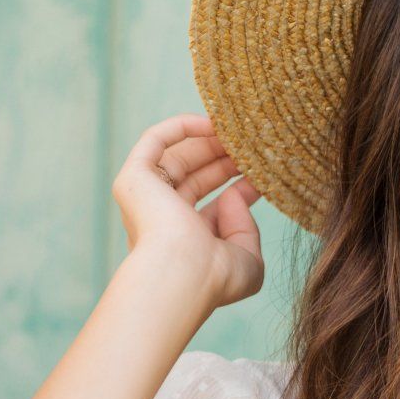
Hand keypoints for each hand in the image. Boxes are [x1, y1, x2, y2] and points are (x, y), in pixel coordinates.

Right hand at [113, 113, 264, 311]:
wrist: (185, 274)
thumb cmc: (216, 276)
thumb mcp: (247, 260)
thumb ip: (247, 229)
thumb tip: (235, 195)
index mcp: (185, 244)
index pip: (214, 207)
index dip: (241, 188)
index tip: (265, 175)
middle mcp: (161, 221)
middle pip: (196, 178)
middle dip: (226, 161)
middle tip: (255, 148)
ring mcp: (145, 199)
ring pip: (177, 158)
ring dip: (208, 142)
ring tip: (240, 132)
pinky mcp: (134, 179)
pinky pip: (154, 141)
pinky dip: (181, 127)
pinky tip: (212, 123)